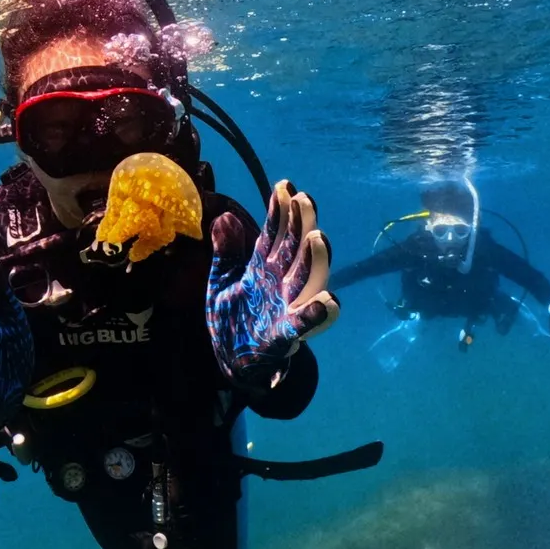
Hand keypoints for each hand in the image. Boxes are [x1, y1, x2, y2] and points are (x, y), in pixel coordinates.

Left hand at [206, 181, 339, 392]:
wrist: (231, 363)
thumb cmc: (232, 319)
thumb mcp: (220, 282)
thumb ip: (224, 253)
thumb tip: (224, 217)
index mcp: (265, 268)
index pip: (276, 234)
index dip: (281, 211)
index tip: (285, 185)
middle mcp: (281, 284)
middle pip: (296, 251)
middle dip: (302, 226)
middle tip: (304, 200)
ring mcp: (285, 308)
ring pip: (306, 281)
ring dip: (314, 261)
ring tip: (318, 238)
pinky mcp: (283, 337)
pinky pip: (302, 325)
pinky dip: (315, 314)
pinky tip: (330, 301)